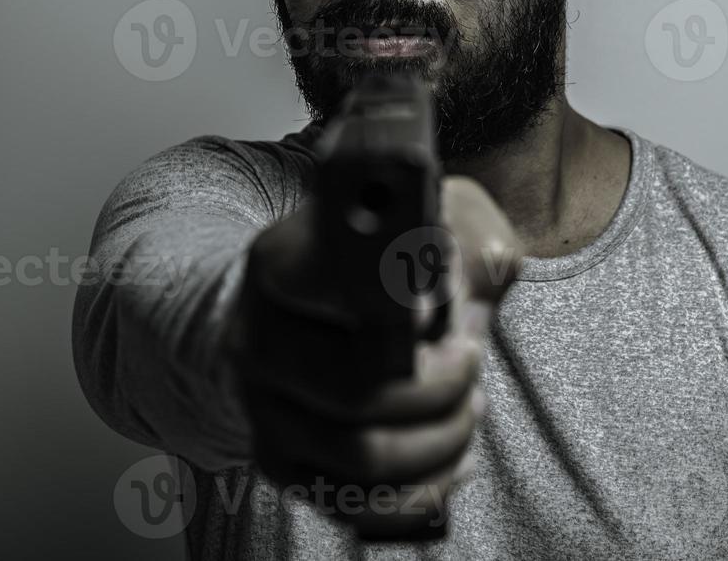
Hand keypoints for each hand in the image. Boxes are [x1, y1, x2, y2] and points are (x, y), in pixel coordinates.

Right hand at [237, 176, 521, 538]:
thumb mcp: (435, 224)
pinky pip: (363, 504)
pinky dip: (427, 487)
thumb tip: (447, 292)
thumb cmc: (396, 261)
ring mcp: (264, 409)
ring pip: (364, 456)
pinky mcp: (285, 466)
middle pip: (354, 392)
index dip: (388, 303)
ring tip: (469, 405)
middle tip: (471, 357)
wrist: (329, 308)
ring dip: (443, 436)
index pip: (320, 283)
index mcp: (281, 265)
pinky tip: (454, 453)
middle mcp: (256, 339)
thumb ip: (457, 241)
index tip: (429, 311)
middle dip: (441, 385)